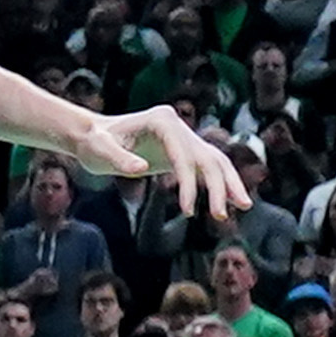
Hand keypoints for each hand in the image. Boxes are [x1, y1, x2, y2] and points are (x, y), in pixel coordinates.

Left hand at [83, 105, 248, 226]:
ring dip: (229, 183)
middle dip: (219, 186)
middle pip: (208, 156)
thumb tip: (141, 168)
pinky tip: (231, 202)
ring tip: (244, 207)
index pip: (183, 154)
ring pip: (215, 160)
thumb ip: (118, 159)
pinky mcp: (180, 149)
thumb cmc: (93, 143)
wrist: (91, 137)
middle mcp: (177, 124)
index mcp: (161, 120)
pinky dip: (219, 183)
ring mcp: (181, 135)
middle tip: (221, 216)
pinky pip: (206, 167)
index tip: (188, 212)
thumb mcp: (98, 151)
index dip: (188, 183)